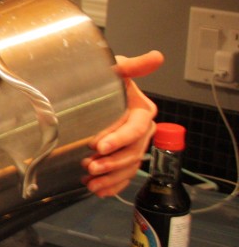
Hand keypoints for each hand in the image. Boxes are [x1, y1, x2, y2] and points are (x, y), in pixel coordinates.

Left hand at [84, 49, 163, 196]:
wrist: (94, 90)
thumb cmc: (107, 79)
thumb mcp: (116, 69)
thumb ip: (132, 66)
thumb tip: (156, 57)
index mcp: (143, 111)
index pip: (135, 128)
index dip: (119, 138)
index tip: (98, 146)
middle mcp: (142, 131)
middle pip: (132, 152)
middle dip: (112, 162)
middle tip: (90, 165)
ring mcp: (133, 146)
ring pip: (128, 167)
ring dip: (110, 177)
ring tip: (90, 181)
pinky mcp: (123, 157)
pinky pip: (123, 176)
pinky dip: (112, 185)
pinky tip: (98, 190)